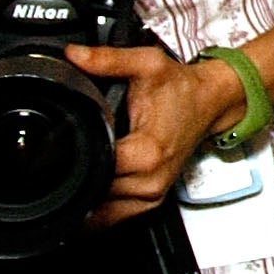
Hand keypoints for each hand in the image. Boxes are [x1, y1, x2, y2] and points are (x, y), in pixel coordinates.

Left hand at [68, 43, 246, 225]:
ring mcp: (151, 196)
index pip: (93, 169)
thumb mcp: (147, 65)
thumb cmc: (183, 88)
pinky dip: (97, 205)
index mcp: (147, 153)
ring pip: (99, 213)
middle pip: (91, 193)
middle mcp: (150, 181)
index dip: (71, 157)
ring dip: (84, 195)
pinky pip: (113, 217)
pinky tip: (91, 184)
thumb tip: (73, 56)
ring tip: (77, 168)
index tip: (61, 143)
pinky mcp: (151, 202)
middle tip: (66, 152)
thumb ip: (108, 60)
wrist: (212, 103)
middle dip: (74, 175)